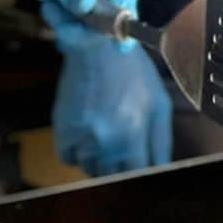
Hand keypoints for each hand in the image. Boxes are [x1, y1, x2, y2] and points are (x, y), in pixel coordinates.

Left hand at [11, 0, 137, 53]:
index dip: (124, 19)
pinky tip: (52, 7)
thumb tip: (87, 6)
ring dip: (66, 24)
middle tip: (50, 10)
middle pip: (111, 21)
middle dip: (79, 27)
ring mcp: (105, 2)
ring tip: (49, 4)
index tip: (121, 44)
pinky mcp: (93, 16)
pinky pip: (80, 32)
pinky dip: (62, 24)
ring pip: (93, 31)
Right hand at [53, 40, 172, 176]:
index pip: (136, 174)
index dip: (139, 171)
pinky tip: (86, 134)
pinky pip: (69, 158)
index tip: (138, 164)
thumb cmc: (132, 72)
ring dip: (99, 161)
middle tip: (122, 147)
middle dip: (119, 167)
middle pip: (112, 176)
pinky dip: (77, 152)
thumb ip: (161, 141)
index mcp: (132, 136)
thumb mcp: (158, 103)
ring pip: (89, 169)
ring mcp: (80, 139)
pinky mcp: (62, 132)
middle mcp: (104, 142)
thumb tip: (160, 169)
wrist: (95, 47)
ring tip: (105, 136)